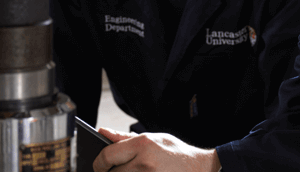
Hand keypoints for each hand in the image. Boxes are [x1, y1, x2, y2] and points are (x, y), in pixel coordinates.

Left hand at [93, 128, 220, 171]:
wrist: (201, 168)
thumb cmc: (175, 152)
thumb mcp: (152, 138)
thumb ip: (124, 137)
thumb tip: (102, 131)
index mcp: (142, 145)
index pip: (107, 155)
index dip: (98, 162)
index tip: (98, 165)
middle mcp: (144, 163)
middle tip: (114, 171)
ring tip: (132, 171)